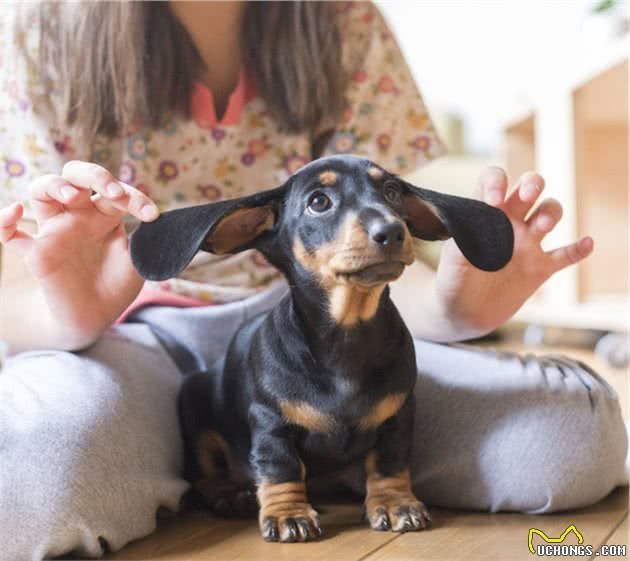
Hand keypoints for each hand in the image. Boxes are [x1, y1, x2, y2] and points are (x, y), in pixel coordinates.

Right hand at [0, 161, 158, 348]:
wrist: (97, 317)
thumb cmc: (117, 285)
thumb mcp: (139, 263)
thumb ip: (146, 243)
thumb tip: (162, 228)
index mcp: (106, 215)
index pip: (116, 193)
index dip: (135, 198)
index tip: (152, 216)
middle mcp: (79, 216)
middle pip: (75, 176)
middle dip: (94, 175)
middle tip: (113, 193)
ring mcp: (55, 232)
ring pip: (42, 190)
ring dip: (55, 184)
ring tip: (74, 195)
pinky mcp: (36, 254)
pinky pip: (9, 233)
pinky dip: (4, 220)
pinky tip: (15, 212)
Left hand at [434, 166, 592, 337]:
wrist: (462, 314)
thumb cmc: (451, 281)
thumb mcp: (453, 259)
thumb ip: (466, 237)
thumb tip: (482, 216)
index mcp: (484, 215)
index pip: (493, 181)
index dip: (497, 182)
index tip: (494, 201)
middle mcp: (508, 224)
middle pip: (529, 188)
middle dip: (533, 184)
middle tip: (527, 195)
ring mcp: (526, 244)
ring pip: (549, 213)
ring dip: (550, 212)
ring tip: (543, 226)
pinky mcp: (539, 269)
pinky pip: (566, 255)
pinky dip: (579, 249)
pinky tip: (587, 243)